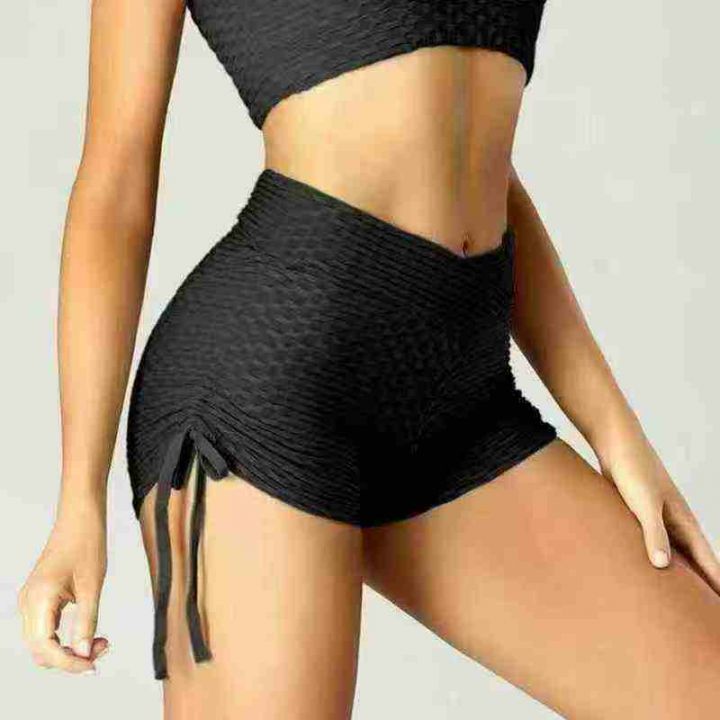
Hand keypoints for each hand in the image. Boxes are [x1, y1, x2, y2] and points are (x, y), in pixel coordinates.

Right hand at [18, 500, 108, 672]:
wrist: (81, 517)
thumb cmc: (88, 544)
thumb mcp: (92, 586)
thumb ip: (87, 622)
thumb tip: (84, 653)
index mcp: (39, 599)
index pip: (46, 648)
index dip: (69, 663)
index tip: (93, 666)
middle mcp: (28, 602)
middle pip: (40, 650)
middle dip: (70, 657)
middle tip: (103, 649)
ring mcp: (30, 600)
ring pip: (42, 642)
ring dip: (68, 649)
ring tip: (101, 641)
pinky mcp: (38, 597)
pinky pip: (45, 628)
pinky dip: (64, 637)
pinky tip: (88, 634)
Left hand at [595, 426, 719, 592]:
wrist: (614, 443)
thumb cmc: (633, 470)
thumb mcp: (644, 504)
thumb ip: (654, 533)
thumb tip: (664, 566)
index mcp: (682, 520)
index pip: (706, 559)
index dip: (715, 581)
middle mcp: (673, 521)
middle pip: (692, 559)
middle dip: (700, 582)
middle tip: (705, 610)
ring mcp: (655, 517)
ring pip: (670, 551)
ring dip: (676, 571)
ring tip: (677, 598)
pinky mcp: (635, 512)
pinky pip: (648, 542)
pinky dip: (652, 557)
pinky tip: (644, 567)